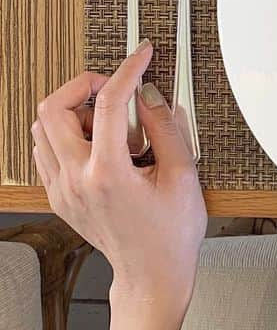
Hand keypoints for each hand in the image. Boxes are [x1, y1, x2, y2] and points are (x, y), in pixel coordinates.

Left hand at [32, 41, 205, 329]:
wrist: (153, 274)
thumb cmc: (171, 232)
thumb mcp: (183, 172)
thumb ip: (166, 126)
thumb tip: (150, 94)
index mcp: (108, 174)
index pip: (107, 102)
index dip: (128, 69)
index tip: (141, 55)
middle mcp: (76, 181)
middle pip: (52, 108)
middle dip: (85, 84)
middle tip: (115, 87)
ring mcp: (63, 190)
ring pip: (41, 128)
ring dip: (74, 110)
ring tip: (109, 120)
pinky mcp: (60, 197)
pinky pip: (46, 151)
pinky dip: (67, 133)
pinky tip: (99, 141)